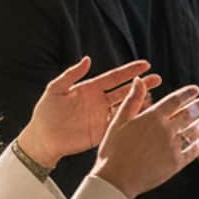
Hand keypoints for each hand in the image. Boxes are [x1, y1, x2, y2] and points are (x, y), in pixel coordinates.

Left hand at [18, 57, 158, 167]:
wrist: (41, 138)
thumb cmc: (45, 113)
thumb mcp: (55, 90)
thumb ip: (71, 74)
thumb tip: (87, 59)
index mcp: (91, 89)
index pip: (115, 77)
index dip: (130, 71)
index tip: (146, 65)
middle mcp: (100, 101)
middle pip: (125, 91)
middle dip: (141, 85)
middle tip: (157, 79)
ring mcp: (102, 117)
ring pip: (125, 107)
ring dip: (139, 102)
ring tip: (155, 97)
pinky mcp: (101, 132)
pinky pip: (119, 125)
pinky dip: (131, 120)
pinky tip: (143, 116)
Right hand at [91, 80, 198, 198]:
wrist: (116, 179)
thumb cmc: (114, 150)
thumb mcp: (119, 121)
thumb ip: (132, 100)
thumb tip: (139, 81)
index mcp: (152, 117)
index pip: (175, 100)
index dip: (187, 93)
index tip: (195, 90)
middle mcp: (166, 129)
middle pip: (188, 114)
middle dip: (198, 106)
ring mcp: (173, 146)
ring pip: (193, 131)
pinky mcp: (176, 163)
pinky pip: (192, 151)